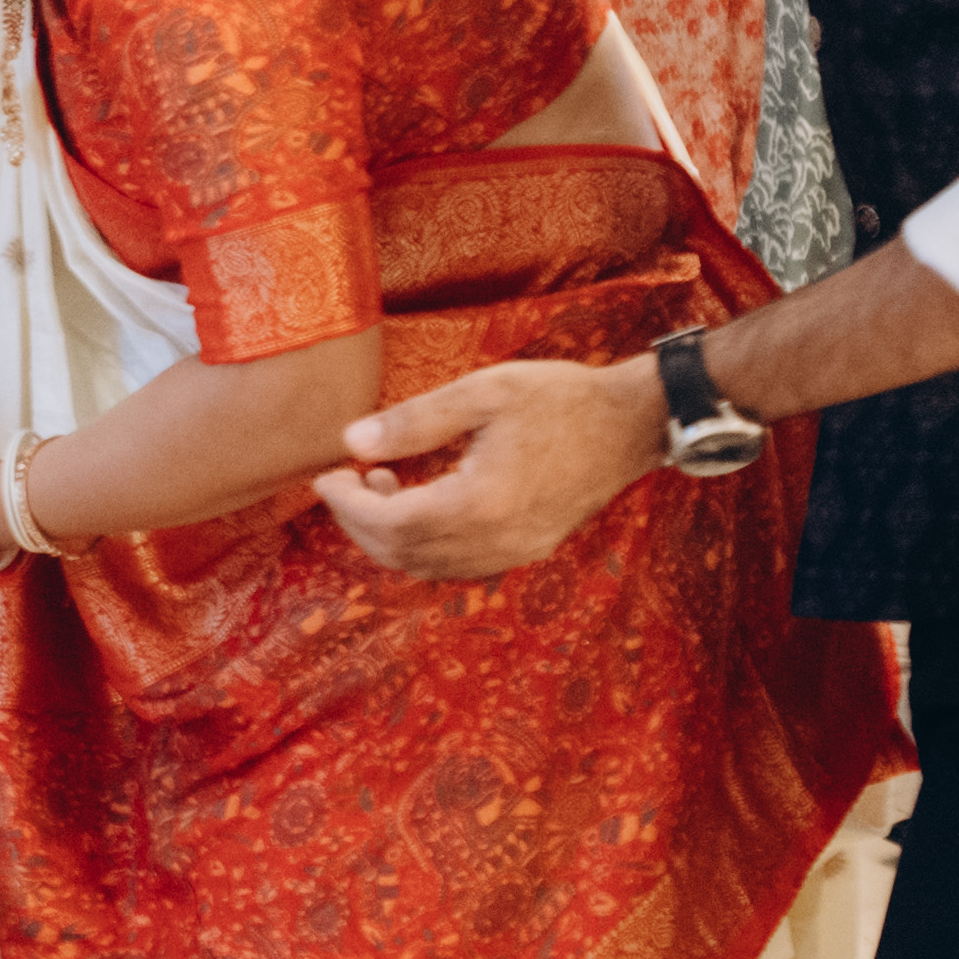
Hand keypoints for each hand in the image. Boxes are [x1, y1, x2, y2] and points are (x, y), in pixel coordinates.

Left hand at [312, 352, 661, 579]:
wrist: (633, 423)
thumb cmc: (561, 399)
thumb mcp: (484, 392)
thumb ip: (415, 420)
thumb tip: (352, 441)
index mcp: (482, 503)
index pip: (392, 525)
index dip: (348, 506)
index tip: (326, 476)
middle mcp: (498, 540)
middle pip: (404, 555)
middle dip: (360, 523)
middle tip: (344, 480)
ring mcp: (516, 551)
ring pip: (428, 566)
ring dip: (390, 536)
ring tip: (379, 483)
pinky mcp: (527, 549)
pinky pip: (457, 563)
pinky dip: (423, 543)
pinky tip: (419, 501)